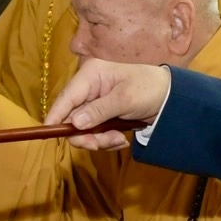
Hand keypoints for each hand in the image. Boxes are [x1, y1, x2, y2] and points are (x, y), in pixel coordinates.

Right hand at [45, 58, 173, 147]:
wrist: (171, 96)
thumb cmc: (149, 88)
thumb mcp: (125, 99)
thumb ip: (99, 111)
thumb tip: (76, 123)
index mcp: (91, 75)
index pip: (66, 97)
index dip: (56, 116)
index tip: (49, 133)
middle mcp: (89, 88)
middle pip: (72, 117)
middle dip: (86, 134)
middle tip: (99, 144)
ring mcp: (95, 103)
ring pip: (83, 129)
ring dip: (100, 139)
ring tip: (120, 140)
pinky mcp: (102, 115)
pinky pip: (95, 132)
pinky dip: (106, 140)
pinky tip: (122, 139)